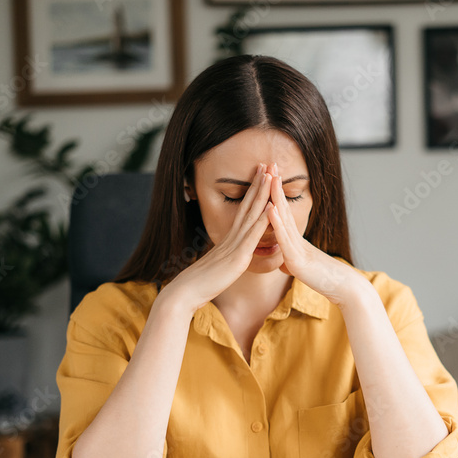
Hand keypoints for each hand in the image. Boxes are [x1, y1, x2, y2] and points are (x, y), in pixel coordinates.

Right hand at [159, 163, 273, 313]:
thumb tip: (229, 255)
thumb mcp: (218, 266)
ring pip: (252, 214)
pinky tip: (271, 208)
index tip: (260, 176)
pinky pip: (252, 236)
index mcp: (229, 239)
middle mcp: (232, 237)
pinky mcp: (238, 257)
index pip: (243, 210)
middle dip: (259, 184)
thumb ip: (225, 257)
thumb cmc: (201, 283)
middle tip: (267, 164)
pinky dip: (262, 221)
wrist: (186, 293)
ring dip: (262, 194)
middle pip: (248, 205)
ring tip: (271, 175)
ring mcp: (235, 245)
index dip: (253, 192)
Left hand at [265, 162, 364, 305]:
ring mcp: (297, 248)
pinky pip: (285, 239)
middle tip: (270, 163)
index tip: (269, 176)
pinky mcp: (297, 260)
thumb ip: (293, 263)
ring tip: (269, 177)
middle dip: (275, 186)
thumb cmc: (325, 280)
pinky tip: (270, 208)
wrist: (342, 289)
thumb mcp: (303, 270)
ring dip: (276, 197)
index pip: (282, 214)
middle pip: (283, 208)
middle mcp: (296, 240)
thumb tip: (284, 263)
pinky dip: (276, 223)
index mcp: (295, 242)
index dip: (275, 194)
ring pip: (284, 219)